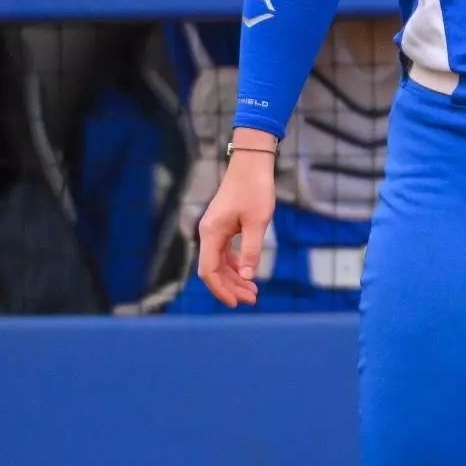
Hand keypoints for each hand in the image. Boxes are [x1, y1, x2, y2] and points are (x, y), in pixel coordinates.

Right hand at [196, 139, 277, 306]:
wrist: (252, 163)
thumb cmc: (255, 188)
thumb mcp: (257, 222)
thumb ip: (251, 250)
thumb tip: (247, 276)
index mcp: (211, 233)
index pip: (209, 271)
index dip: (221, 290)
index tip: (237, 303)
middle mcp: (208, 233)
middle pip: (213, 270)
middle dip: (231, 287)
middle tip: (252, 299)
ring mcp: (214, 229)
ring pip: (219, 262)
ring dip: (234, 277)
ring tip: (253, 290)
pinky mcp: (222, 225)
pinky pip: (224, 251)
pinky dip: (235, 264)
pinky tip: (248, 271)